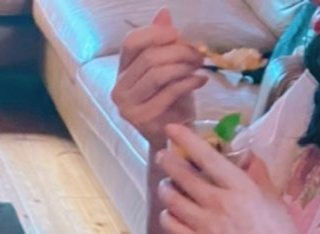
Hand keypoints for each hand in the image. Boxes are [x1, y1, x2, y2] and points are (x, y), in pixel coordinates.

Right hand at [112, 7, 204, 149]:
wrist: (172, 134)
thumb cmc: (171, 99)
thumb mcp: (170, 66)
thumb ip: (164, 43)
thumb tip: (164, 13)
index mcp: (123, 70)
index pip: (131, 42)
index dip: (155, 34)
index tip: (178, 35)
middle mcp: (118, 87)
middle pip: (149, 57)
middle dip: (179, 52)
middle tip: (199, 54)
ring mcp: (126, 105)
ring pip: (157, 74)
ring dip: (184, 66)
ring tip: (199, 66)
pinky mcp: (139, 119)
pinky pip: (167, 92)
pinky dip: (188, 83)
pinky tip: (200, 80)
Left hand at [156, 129, 302, 233]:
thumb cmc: (278, 230)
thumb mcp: (271, 195)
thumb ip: (255, 173)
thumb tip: (244, 155)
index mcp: (240, 187)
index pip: (208, 158)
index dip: (187, 141)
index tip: (172, 130)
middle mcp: (219, 204)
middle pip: (184, 178)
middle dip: (168, 163)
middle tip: (162, 155)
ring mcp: (205, 226)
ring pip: (172, 201)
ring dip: (165, 188)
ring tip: (167, 184)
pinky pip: (172, 226)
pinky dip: (166, 215)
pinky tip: (170, 211)